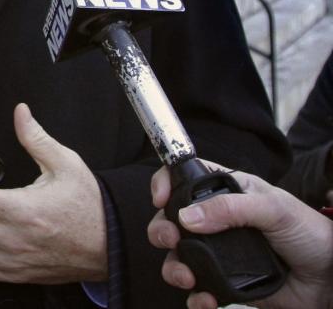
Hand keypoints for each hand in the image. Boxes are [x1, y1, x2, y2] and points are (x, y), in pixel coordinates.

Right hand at [149, 164, 332, 308]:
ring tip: (187, 277)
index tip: (161, 199)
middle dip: (161, 230)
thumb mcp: (273, 208)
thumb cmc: (309, 233)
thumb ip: (230, 208)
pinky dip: (195, 297)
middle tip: (170, 239)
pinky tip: (205, 299)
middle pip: (170, 219)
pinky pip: (198, 290)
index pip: (183, 178)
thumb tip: (186, 216)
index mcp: (225, 192)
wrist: (332, 279)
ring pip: (177, 256)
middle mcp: (216, 221)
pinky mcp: (225, 282)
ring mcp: (218, 252)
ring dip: (173, 267)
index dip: (165, 184)